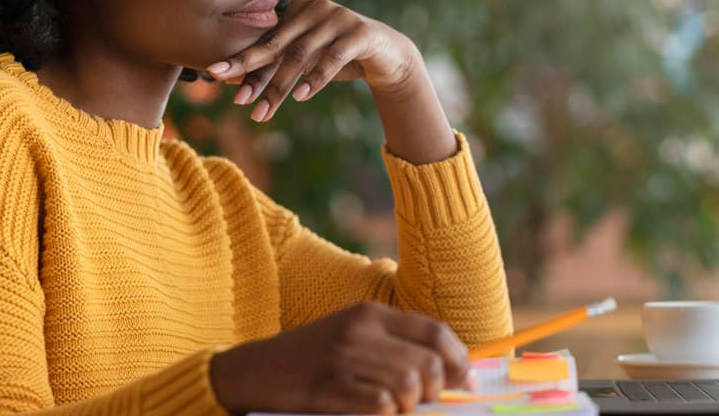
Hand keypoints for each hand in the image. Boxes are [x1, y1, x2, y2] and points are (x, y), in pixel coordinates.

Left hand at [205, 0, 420, 121]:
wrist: (388, 55)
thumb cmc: (340, 58)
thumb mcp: (308, 60)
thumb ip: (279, 64)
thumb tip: (236, 83)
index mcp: (299, 8)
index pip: (268, 39)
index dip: (244, 61)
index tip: (217, 77)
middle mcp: (316, 7)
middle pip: (278, 44)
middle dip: (251, 70)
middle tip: (232, 93)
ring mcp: (339, 17)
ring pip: (302, 54)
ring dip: (280, 86)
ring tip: (263, 111)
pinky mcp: (361, 32)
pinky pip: (333, 57)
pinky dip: (316, 78)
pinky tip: (301, 96)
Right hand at [209, 302, 471, 414]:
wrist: (255, 369)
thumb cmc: (313, 358)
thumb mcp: (353, 337)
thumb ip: (397, 347)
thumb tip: (455, 374)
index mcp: (371, 313)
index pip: (435, 332)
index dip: (458, 360)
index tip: (463, 382)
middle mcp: (360, 329)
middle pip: (426, 364)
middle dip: (434, 392)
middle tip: (421, 404)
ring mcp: (342, 356)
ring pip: (407, 386)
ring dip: (409, 407)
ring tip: (396, 409)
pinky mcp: (326, 385)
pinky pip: (379, 405)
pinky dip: (385, 414)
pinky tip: (374, 412)